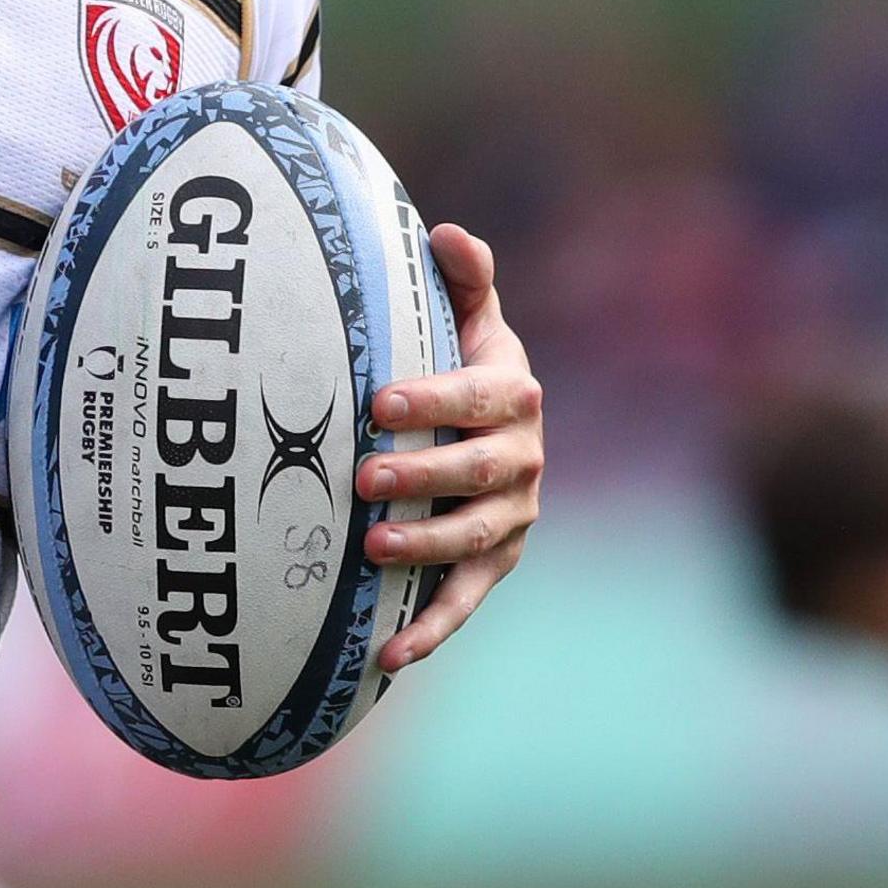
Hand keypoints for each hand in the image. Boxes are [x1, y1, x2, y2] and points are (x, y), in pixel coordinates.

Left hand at [355, 224, 542, 670]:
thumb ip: (463, 279)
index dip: (433, 398)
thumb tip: (447, 231)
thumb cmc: (460, 362)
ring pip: (474, 539)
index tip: (379, 399)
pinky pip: (464, 603)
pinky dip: (430, 631)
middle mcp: (524, 458)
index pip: (477, 396)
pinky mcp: (493, 565)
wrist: (488, 426)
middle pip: (478, 471)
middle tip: (364, 474)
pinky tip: (389, 656)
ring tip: (373, 546)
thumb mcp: (467, 318)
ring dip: (426, 548)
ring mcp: (511, 518)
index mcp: (513, 394)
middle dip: (424, 474)